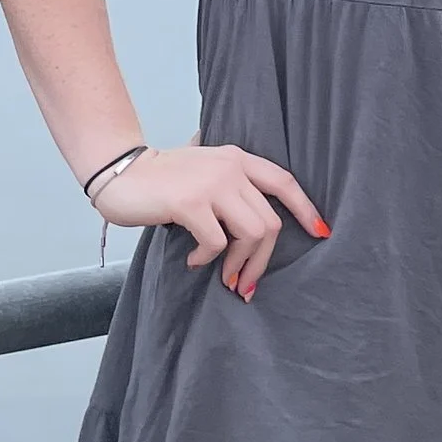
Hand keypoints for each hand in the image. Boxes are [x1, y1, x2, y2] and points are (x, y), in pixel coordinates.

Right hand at [97, 143, 326, 298]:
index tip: (320, 232)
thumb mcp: (205, 170)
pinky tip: (193, 259)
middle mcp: (230, 168)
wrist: (121, 173)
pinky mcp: (190, 202)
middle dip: (261, 261)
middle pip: (270, 222)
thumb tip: (258, 225)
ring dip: (239, 264)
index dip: (306, 209)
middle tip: (245, 283)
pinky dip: (207, 259)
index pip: (284, 181)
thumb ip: (231, 183)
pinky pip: (216, 242)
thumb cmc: (162, 178)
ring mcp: (212, 184)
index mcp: (238, 159)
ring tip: (222, 275)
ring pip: (251, 234)